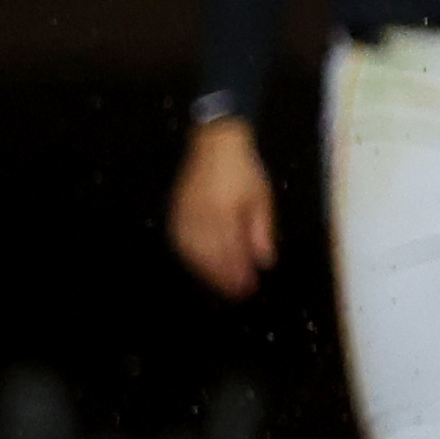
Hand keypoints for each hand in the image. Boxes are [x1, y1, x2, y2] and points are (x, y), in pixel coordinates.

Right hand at [170, 120, 275, 299]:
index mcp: (225, 211)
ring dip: (206, 272)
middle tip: (236, 294)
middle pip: (210, 256)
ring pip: (192, 253)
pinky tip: (200, 267)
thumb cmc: (244, 170)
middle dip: (223, 278)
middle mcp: (201, 215)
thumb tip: (264, 261)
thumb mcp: (262, 198)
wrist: (215, 144)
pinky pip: (180, 242)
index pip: (231, 251)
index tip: (248, 288)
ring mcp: (185, 214)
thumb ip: (262, 231)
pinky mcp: (175, 212)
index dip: (238, 273)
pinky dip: (190, 259)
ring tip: (220, 286)